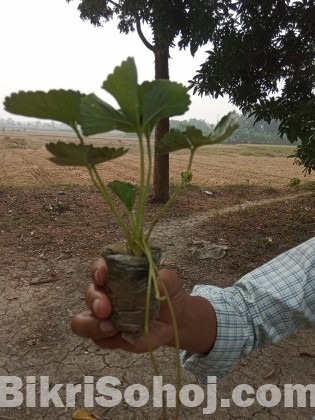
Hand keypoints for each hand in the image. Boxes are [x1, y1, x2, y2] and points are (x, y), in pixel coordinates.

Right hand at [71, 260, 216, 353]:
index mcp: (117, 273)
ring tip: (109, 327)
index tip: (103, 276)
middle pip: (89, 293)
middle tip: (105, 309)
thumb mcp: (171, 283)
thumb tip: (157, 280)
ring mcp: (104, 316)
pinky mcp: (107, 335)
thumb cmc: (167, 296)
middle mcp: (105, 292)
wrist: (173, 321)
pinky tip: (119, 336)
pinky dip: (105, 339)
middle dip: (94, 300)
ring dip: (91, 324)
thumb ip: (165, 279)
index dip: (98, 270)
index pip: (100, 267)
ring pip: (82, 320)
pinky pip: (96, 339)